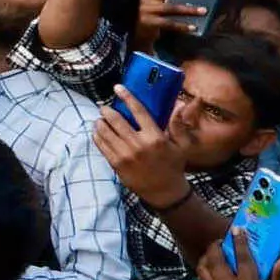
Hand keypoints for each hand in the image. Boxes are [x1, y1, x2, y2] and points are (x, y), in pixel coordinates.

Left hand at [92, 91, 189, 207]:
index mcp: (155, 137)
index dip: (127, 97)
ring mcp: (125, 155)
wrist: (164, 191)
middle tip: (104, 108)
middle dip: (107, 111)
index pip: (138, 111)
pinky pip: (102, 146)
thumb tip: (179, 105)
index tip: (118, 88)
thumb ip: (178, 125)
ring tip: (99, 119)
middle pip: (116, 120)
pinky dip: (97, 136)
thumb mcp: (182, 145)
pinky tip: (97, 132)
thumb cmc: (173, 165)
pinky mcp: (117, 164)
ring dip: (100, 122)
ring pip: (106, 132)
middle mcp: (138, 145)